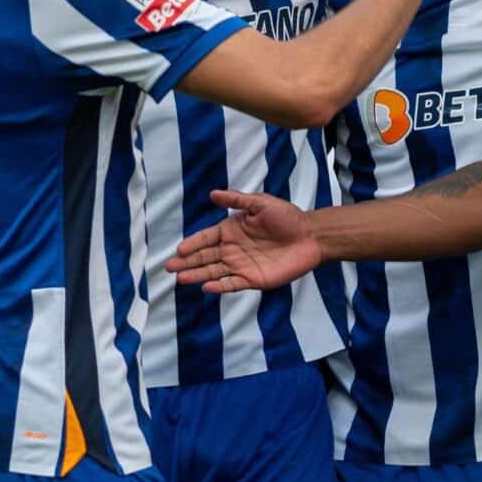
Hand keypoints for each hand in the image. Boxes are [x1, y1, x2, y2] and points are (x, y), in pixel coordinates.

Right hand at [171, 189, 320, 294]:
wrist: (311, 236)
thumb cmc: (287, 217)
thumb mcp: (261, 203)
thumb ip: (237, 199)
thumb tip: (213, 194)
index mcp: (231, 230)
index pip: (206, 238)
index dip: (193, 243)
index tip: (179, 249)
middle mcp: (233, 249)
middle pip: (205, 257)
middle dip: (187, 262)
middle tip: (170, 267)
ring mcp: (242, 265)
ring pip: (214, 271)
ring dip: (198, 275)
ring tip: (181, 278)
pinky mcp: (253, 279)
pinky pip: (233, 284)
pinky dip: (220, 286)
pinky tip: (207, 287)